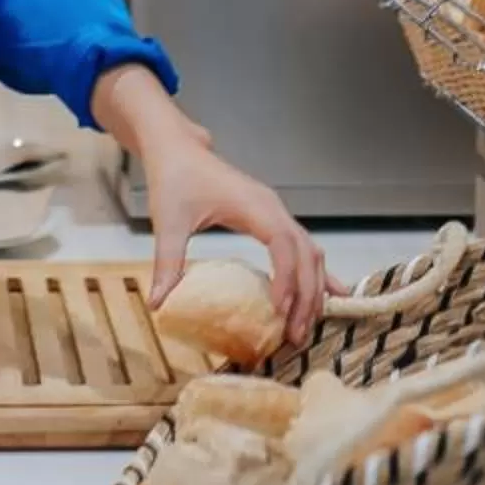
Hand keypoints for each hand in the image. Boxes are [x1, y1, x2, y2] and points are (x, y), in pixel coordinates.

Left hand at [143, 134, 328, 347]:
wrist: (179, 149)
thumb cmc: (176, 178)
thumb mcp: (168, 221)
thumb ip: (167, 262)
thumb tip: (158, 304)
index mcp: (254, 206)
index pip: (284, 244)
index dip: (287, 277)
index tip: (280, 309)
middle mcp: (273, 208)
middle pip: (306, 253)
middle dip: (306, 295)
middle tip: (296, 334)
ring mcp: (276, 213)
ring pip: (310, 252)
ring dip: (312, 288)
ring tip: (304, 327)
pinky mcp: (272, 219)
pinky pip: (302, 248)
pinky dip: (313, 274)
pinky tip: (325, 296)